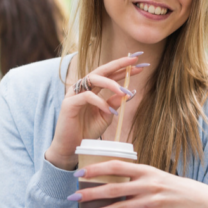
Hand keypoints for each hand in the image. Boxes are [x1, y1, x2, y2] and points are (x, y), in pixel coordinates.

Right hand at [44, 54, 146, 169]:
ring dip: (111, 83)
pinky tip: (109, 110)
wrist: (72, 146)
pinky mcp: (68, 103)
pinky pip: (87, 96)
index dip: (123, 68)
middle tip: (134, 62)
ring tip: (123, 90)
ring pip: (93, 79)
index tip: (139, 64)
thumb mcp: (106, 115)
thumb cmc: (87, 130)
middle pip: (101, 70)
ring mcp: (74, 94)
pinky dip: (100, 102)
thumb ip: (115, 103)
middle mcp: (83, 88)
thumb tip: (129, 92)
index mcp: (92, 89)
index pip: (109, 74)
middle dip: (118, 65)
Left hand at [71, 160, 207, 207]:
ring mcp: (152, 201)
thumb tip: (109, 177)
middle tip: (73, 198)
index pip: (116, 166)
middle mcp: (148, 184)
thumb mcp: (155, 175)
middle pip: (114, 189)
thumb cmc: (172, 186)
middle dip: (90, 194)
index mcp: (146, 170)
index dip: (96, 169)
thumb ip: (135, 175)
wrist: (198, 200)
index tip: (79, 173)